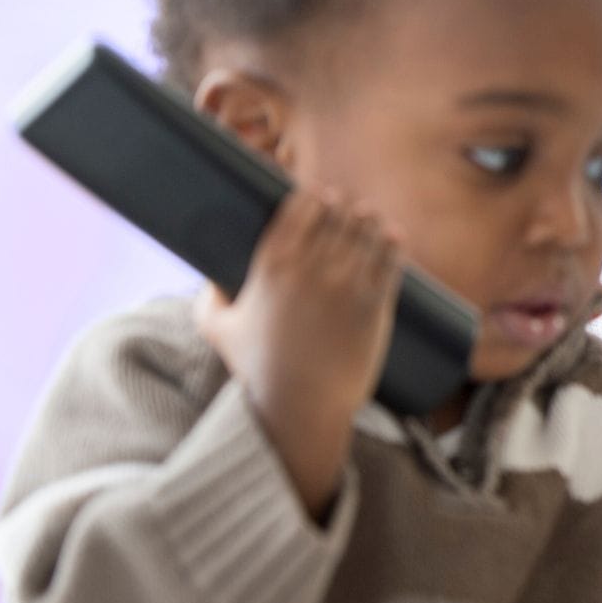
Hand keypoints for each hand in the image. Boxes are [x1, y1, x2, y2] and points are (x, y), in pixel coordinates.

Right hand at [193, 188, 400, 521]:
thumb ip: (208, 301)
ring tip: (371, 219)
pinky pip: (389, 261)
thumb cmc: (259, 369)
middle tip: (347, 209)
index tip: (319, 196)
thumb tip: (211, 282)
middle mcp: (310, 270)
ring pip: (366, 233)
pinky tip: (393, 236)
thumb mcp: (219, 331)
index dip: (312, 197)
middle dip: (343, 209)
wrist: (301, 407)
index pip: (298, 209)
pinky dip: (392, 244)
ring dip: (369, 221)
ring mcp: (346, 285)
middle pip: (336, 216)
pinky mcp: (374, 304)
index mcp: (272, 267)